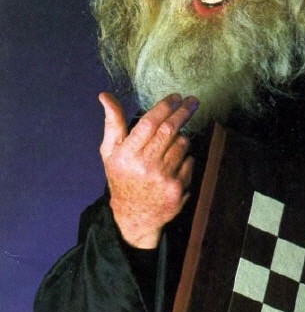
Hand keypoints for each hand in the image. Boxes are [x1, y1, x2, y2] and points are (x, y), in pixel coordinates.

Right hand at [98, 92, 198, 247]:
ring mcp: (163, 179)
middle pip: (170, 130)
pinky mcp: (177, 189)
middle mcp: (145, 166)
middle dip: (183, 112)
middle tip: (192, 101)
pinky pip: (189, 162)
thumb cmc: (121, 178)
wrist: (134, 215)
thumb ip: (112, 123)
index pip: (149, 123)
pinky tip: (174, 163)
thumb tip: (105, 96)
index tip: (176, 97)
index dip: (165, 107)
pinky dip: (186, 157)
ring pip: (182, 144)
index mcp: (127, 155)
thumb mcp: (110, 151)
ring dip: (182, 137)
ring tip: (173, 142)